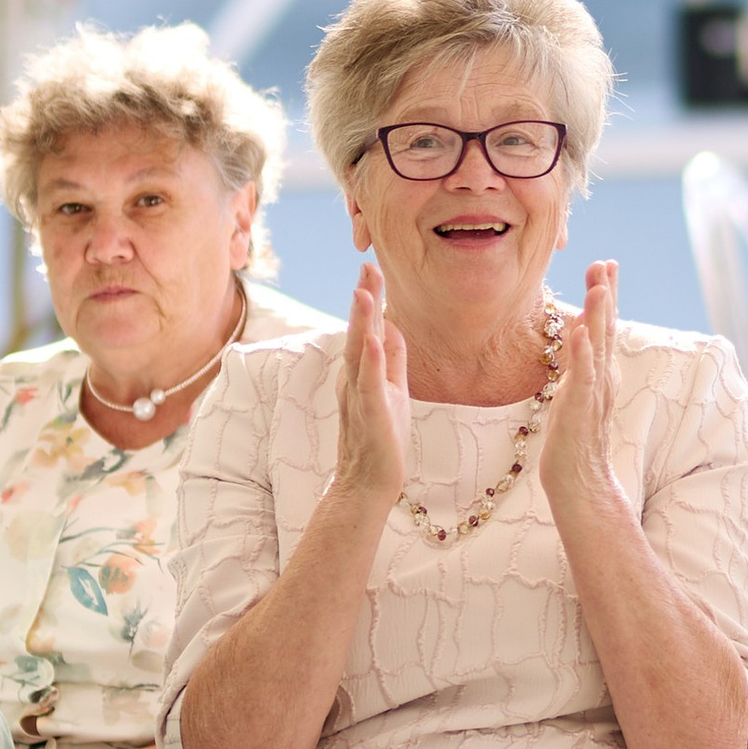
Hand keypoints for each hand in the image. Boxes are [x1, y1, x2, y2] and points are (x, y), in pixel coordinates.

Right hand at [334, 259, 411, 506]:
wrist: (368, 483)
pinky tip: (373, 339)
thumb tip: (394, 327)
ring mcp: (359, 396)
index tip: (372, 268)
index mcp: (361, 372)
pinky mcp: (369, 414)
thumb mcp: (394, 391)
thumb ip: (393, 360)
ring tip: (364, 291)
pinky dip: (371, 360)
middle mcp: (353, 379)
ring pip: (358, 352)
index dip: (370, 300)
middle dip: (364, 299)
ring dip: (362, 322)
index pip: (366, 329)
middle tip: (367, 265)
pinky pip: (369, 383)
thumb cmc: (381, 440)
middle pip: (358, 332)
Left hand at [540, 259, 626, 528]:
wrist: (580, 482)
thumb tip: (580, 329)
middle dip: (606, 295)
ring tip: (599, 288)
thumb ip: (581, 362)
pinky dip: (582, 355)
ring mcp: (592, 394)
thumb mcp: (575, 391)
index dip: (606, 296)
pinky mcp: (579, 411)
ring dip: (599, 317)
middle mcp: (602, 379)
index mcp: (599, 373)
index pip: (604, 327)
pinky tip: (580, 333)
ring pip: (598, 349)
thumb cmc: (574, 440)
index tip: (605, 265)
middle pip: (605, 330)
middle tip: (606, 263)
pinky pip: (582, 379)